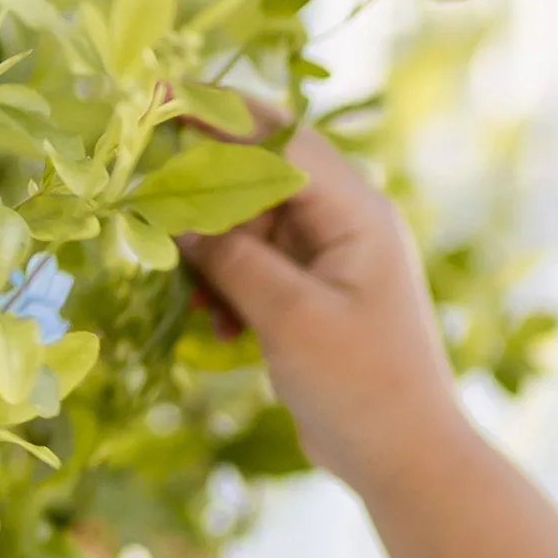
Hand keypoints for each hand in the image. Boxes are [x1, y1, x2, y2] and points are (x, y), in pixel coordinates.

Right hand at [181, 129, 465, 505]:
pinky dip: (229, 288)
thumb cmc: (364, 388)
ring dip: (213, 256)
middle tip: (150, 214)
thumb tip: (177, 218)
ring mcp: (331, 259)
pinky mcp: (313, 295)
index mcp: (358, 213)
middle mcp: (348, 224)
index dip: (217, 112)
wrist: (407, 461)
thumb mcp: (291, 318)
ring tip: (205, 304)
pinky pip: (255, 267)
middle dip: (203, 196)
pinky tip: (221, 329)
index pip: (280, 138)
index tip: (156, 96)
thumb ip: (232, 259)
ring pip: (248, 225)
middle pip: (258, 176)